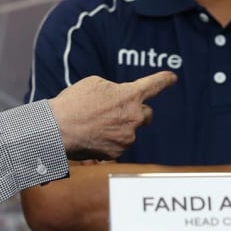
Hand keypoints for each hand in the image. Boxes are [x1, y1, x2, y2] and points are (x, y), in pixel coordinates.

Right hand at [48, 72, 175, 160]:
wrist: (58, 128)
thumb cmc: (74, 102)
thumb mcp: (94, 84)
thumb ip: (114, 89)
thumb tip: (118, 97)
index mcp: (129, 95)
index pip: (153, 85)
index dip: (163, 80)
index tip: (172, 77)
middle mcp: (134, 117)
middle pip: (147, 114)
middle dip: (137, 112)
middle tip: (118, 111)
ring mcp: (127, 137)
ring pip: (129, 131)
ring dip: (118, 127)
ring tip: (94, 123)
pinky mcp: (117, 153)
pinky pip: (118, 145)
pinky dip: (109, 141)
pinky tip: (92, 136)